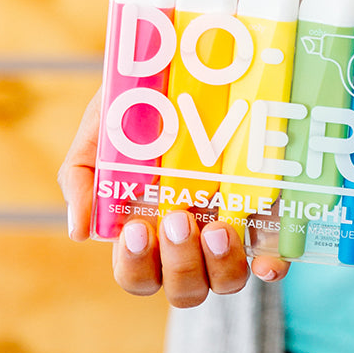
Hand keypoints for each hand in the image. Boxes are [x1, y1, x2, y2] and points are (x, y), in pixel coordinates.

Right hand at [57, 89, 289, 306]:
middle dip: (179, 263)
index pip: (139, 275)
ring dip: (220, 266)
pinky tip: (266, 261)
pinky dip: (270, 267)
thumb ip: (82, 175)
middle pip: (184, 288)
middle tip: (178, 219)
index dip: (136, 266)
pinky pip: (273, 257)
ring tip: (218, 228)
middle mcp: (192, 238)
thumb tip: (80, 231)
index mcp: (150, 229)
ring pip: (226, 280)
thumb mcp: (103, 130)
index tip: (136, 229)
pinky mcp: (270, 212)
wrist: (189, 64)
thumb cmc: (142, 106)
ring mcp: (233, 227)